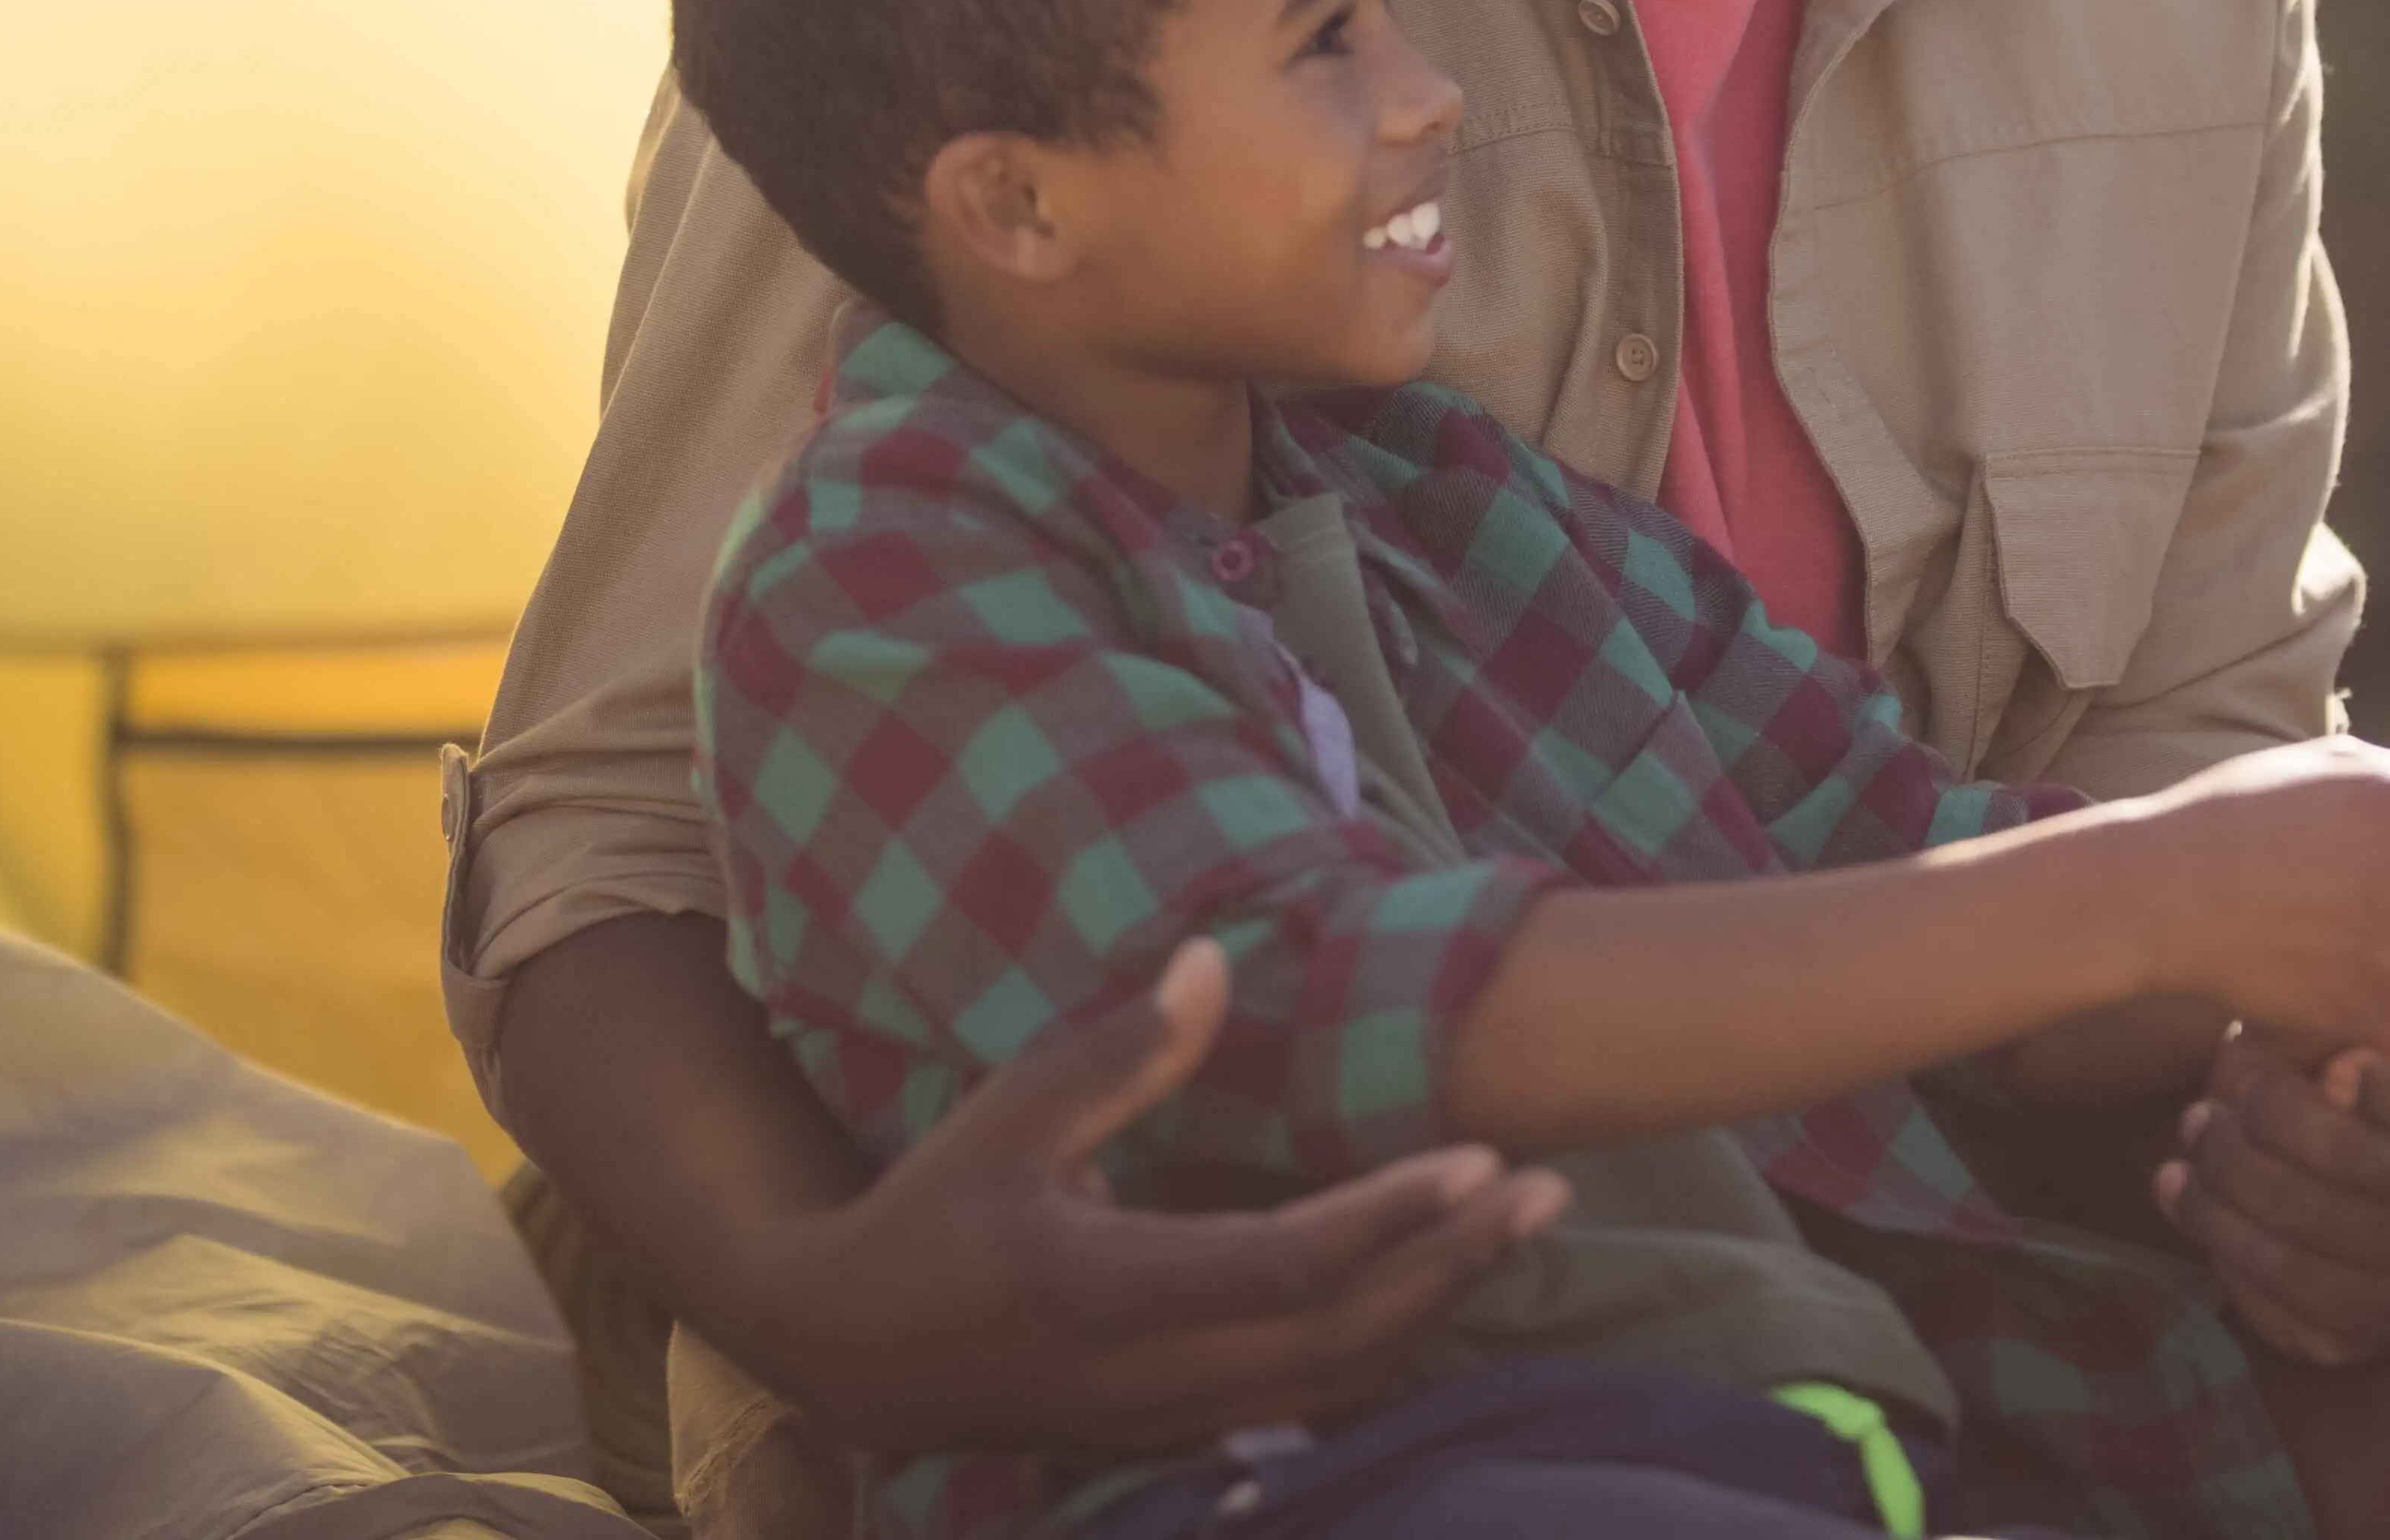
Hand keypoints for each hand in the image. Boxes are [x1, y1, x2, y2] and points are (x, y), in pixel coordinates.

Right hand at [780, 940, 1567, 1455]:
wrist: (843, 1353)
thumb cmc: (926, 1213)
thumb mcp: (1007, 1115)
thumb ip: (1120, 1050)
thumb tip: (1210, 957)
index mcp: (1109, 1291)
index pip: (1286, 1269)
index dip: (1391, 1219)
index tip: (1481, 1160)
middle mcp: (1151, 1374)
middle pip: (1342, 1337)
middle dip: (1454, 1264)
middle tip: (1546, 1189)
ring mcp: (1164, 1418)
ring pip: (1335, 1379)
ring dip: (1437, 1305)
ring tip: (1519, 1229)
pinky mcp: (1169, 1432)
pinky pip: (1305, 1400)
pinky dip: (1384, 1347)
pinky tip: (1440, 1296)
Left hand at [2153, 1016, 2389, 1368]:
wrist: (2334, 1123)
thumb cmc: (2340, 1036)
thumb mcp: (2349, 1002)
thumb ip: (2357, 1019)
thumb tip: (2342, 1079)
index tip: (2330, 1066)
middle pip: (2385, 1172)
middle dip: (2273, 1132)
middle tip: (2207, 1105)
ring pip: (2331, 1249)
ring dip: (2233, 1192)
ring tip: (2188, 1138)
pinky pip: (2304, 1309)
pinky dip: (2226, 1248)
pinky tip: (2182, 1195)